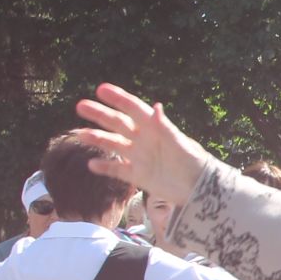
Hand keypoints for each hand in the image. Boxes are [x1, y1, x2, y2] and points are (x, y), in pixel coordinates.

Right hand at [74, 83, 212, 204]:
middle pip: (118, 124)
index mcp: (155, 128)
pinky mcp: (139, 175)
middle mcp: (144, 140)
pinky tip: (91, 165)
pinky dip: (105, 168)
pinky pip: (117, 170)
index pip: (134, 109)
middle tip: (80, 105)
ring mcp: (140, 157)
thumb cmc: (195, 163)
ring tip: (81, 134)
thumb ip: (166, 128)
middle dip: (100, 114)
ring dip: (98, 139)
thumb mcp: (181, 144)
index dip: (118, 98)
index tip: (101, 89)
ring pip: (114, 145)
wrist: (200, 190)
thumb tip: (156, 107)